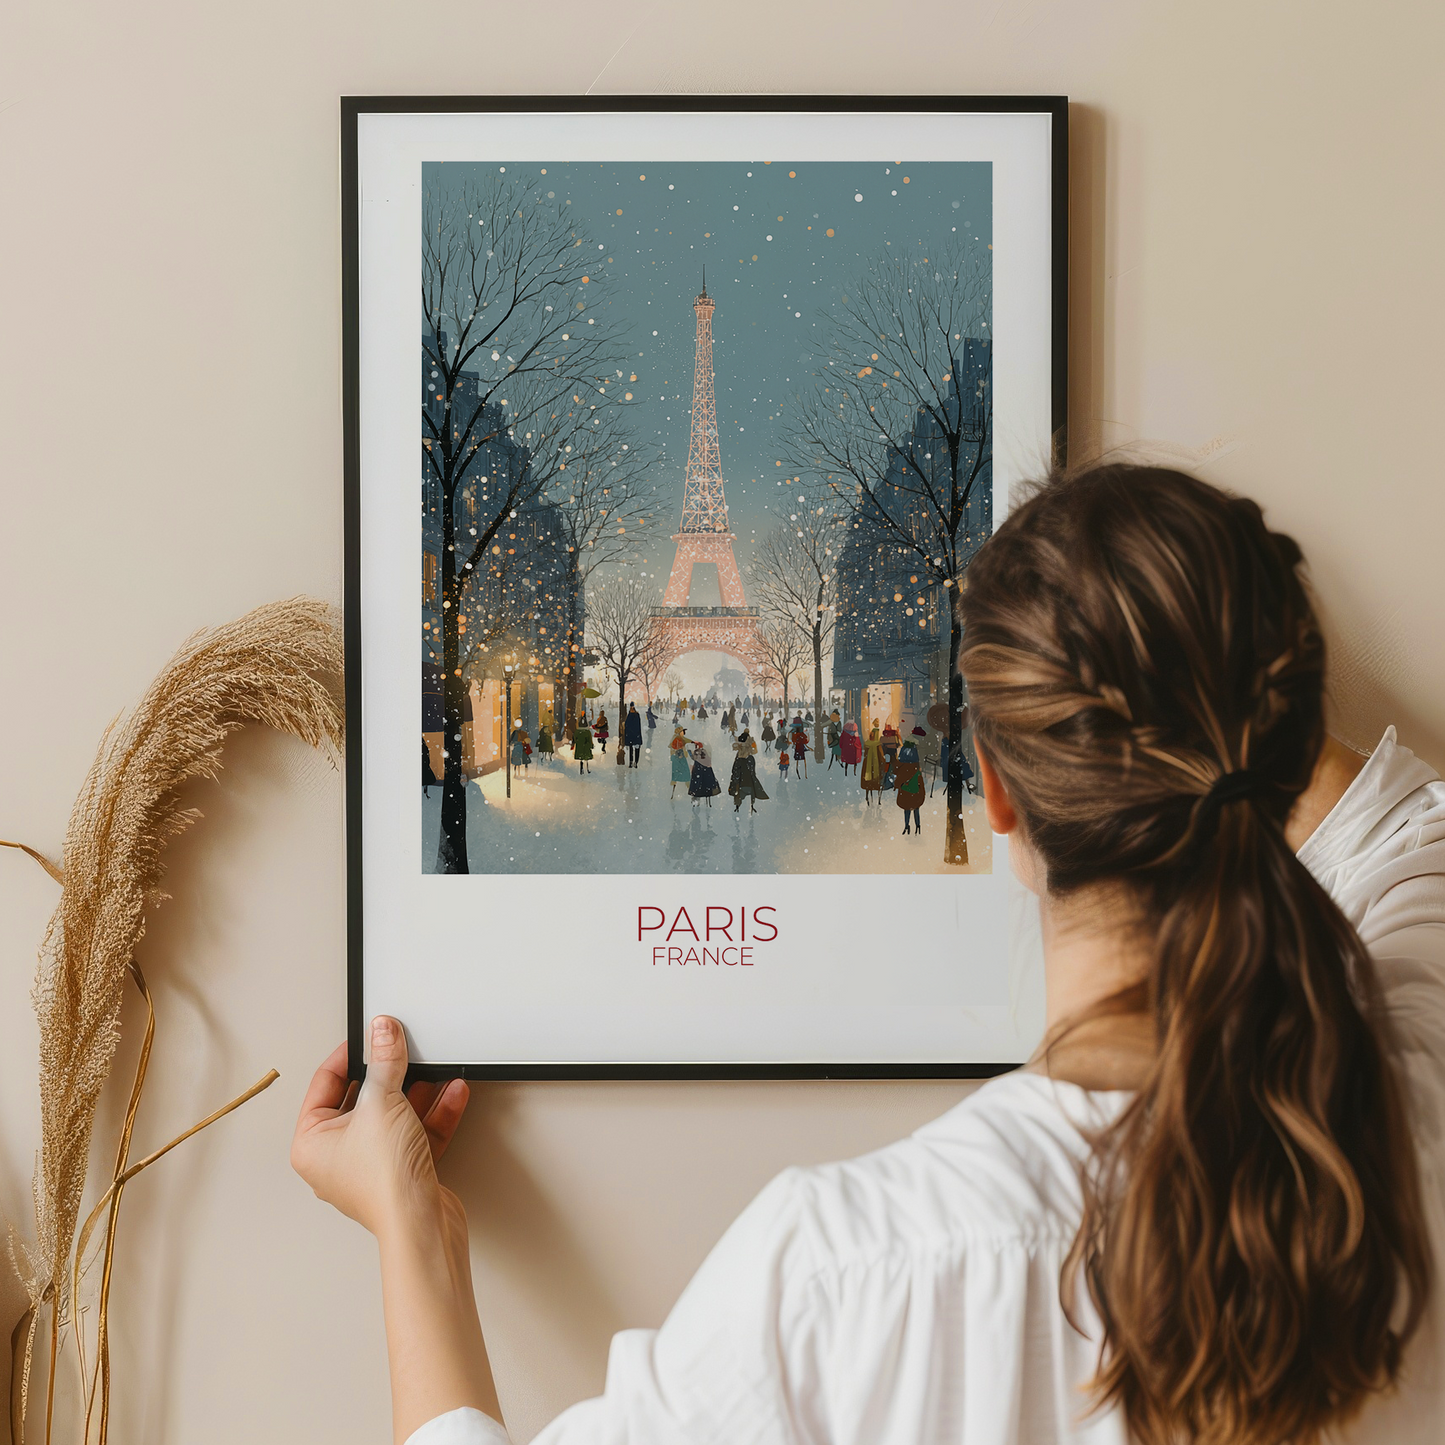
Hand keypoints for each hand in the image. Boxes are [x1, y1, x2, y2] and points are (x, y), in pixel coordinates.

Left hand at [291, 1016, 469, 1241]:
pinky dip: (434, 1113)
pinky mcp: (403, 1172)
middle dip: (391, 1074)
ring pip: (394, 1115)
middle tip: (403, 1049)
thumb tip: (382, 1033)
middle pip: (364, 1099)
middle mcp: (337, 1157)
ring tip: (435, 1069)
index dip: (349, 1055)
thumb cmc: (384, 1182)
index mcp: (312, 1143)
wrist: (421, 1225)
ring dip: (419, 1091)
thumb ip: (385, 1062)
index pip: (326, 1085)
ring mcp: (372, 1165)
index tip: (370, 1035)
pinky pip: (416, 1133)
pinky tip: (452, 1093)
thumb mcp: (382, 1103)